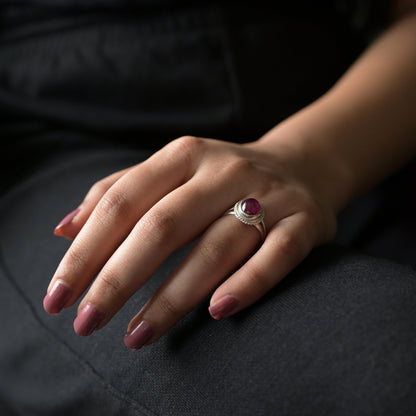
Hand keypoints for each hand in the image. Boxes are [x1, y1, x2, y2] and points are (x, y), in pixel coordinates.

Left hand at [43, 135, 336, 348]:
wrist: (300, 165)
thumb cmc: (220, 178)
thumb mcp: (170, 171)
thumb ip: (118, 193)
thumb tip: (64, 230)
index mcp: (184, 155)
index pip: (123, 201)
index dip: (86, 250)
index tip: (58, 295)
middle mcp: (224, 170)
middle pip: (163, 226)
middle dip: (119, 278)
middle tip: (87, 322)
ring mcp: (267, 196)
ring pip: (215, 247)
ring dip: (173, 296)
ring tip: (137, 335)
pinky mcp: (302, 222)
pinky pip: (275, 256)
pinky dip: (247, 284)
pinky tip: (217, 312)